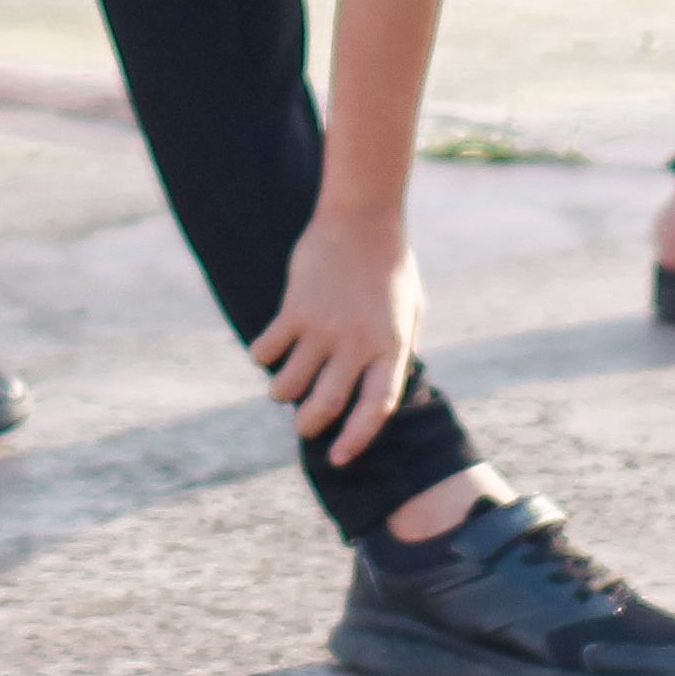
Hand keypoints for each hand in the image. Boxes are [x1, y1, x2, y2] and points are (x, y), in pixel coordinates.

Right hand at [247, 208, 425, 465]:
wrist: (363, 218)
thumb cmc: (390, 267)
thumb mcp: (410, 312)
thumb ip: (398, 351)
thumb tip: (381, 387)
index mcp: (390, 348)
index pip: (375, 409)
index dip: (356, 439)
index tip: (338, 457)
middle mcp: (356, 345)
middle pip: (324, 406)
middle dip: (309, 425)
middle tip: (304, 426)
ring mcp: (324, 328)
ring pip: (289, 385)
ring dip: (282, 393)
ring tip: (283, 389)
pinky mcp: (295, 309)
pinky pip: (267, 350)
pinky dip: (264, 356)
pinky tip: (269, 351)